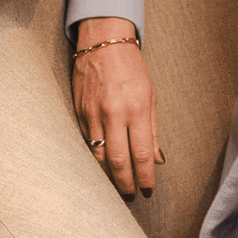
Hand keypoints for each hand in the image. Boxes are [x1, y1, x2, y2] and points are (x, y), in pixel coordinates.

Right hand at [72, 17, 164, 196]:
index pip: (141, 154)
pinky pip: (87, 141)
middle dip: (125, 183)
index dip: (145, 177)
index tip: (148, 189)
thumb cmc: (131, 67)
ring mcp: (93, 113)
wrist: (103, 41)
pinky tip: (102, 164)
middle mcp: (114, 113)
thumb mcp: (151, 95)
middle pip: (118, 160)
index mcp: (137, 109)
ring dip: (108, 174)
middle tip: (130, 195)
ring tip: (116, 185)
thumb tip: (157, 159)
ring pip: (98, 155)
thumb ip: (152, 130)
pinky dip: (95, 156)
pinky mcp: (79, 111)